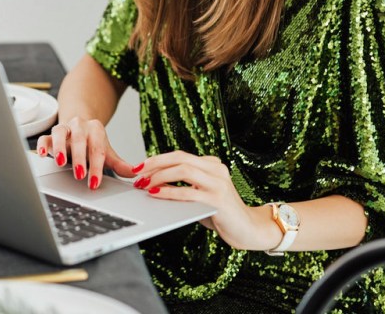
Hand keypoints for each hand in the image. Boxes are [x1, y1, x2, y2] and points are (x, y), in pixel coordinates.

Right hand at [35, 117, 136, 189]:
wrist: (79, 126)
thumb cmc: (92, 143)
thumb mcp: (106, 153)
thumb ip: (119, 164)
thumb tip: (135, 174)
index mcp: (96, 129)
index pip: (97, 149)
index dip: (96, 166)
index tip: (94, 182)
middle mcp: (79, 125)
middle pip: (79, 140)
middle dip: (79, 158)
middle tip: (80, 175)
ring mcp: (64, 128)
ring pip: (60, 133)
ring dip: (60, 148)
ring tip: (60, 162)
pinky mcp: (50, 134)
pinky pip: (44, 137)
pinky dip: (42, 145)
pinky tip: (43, 155)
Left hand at [133, 150, 276, 250]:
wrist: (248, 229)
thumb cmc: (222, 214)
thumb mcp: (200, 196)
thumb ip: (182, 187)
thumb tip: (153, 184)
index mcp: (211, 165)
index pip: (179, 155)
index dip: (157, 159)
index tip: (139, 167)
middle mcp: (216, 169)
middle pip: (179, 158)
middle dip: (154, 164)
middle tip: (137, 173)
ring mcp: (218, 183)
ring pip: (183, 170)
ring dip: (160, 176)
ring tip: (145, 184)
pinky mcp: (218, 199)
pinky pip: (188, 192)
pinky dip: (169, 192)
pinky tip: (156, 194)